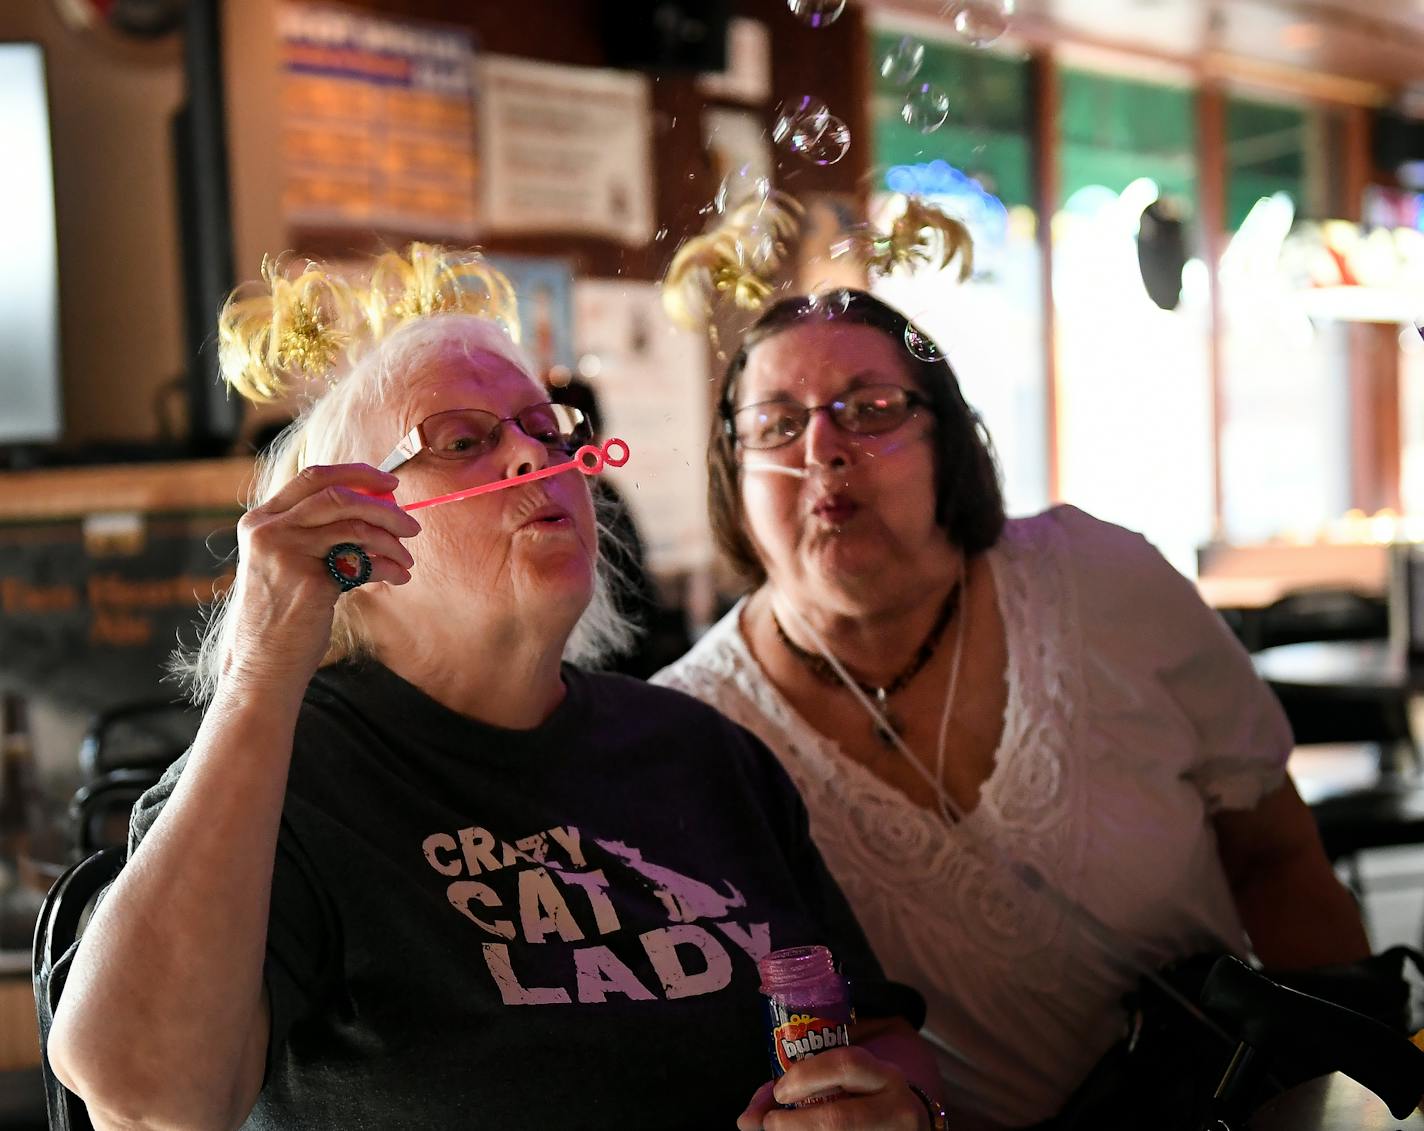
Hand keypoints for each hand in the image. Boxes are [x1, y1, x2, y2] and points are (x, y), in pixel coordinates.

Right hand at [225, 464, 419, 690]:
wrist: (263, 664)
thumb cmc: (283, 615)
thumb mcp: (288, 563)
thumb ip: (319, 533)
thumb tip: (378, 507)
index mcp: (260, 520)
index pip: (313, 477)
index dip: (356, 473)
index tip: (389, 483)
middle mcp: (268, 531)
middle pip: (338, 496)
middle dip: (383, 506)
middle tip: (411, 524)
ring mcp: (286, 553)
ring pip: (355, 526)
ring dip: (391, 541)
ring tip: (407, 559)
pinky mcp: (309, 580)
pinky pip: (362, 561)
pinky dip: (387, 566)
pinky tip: (397, 576)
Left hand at [737, 1047, 929, 1129]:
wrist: (910, 1126)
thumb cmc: (867, 1098)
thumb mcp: (848, 1082)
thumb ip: (800, 1086)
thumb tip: (746, 1119)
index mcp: (886, 1077)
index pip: (846, 1065)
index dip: (806, 1076)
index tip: (779, 1091)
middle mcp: (896, 1110)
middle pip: (838, 1119)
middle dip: (794, 1124)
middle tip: (769, 1124)